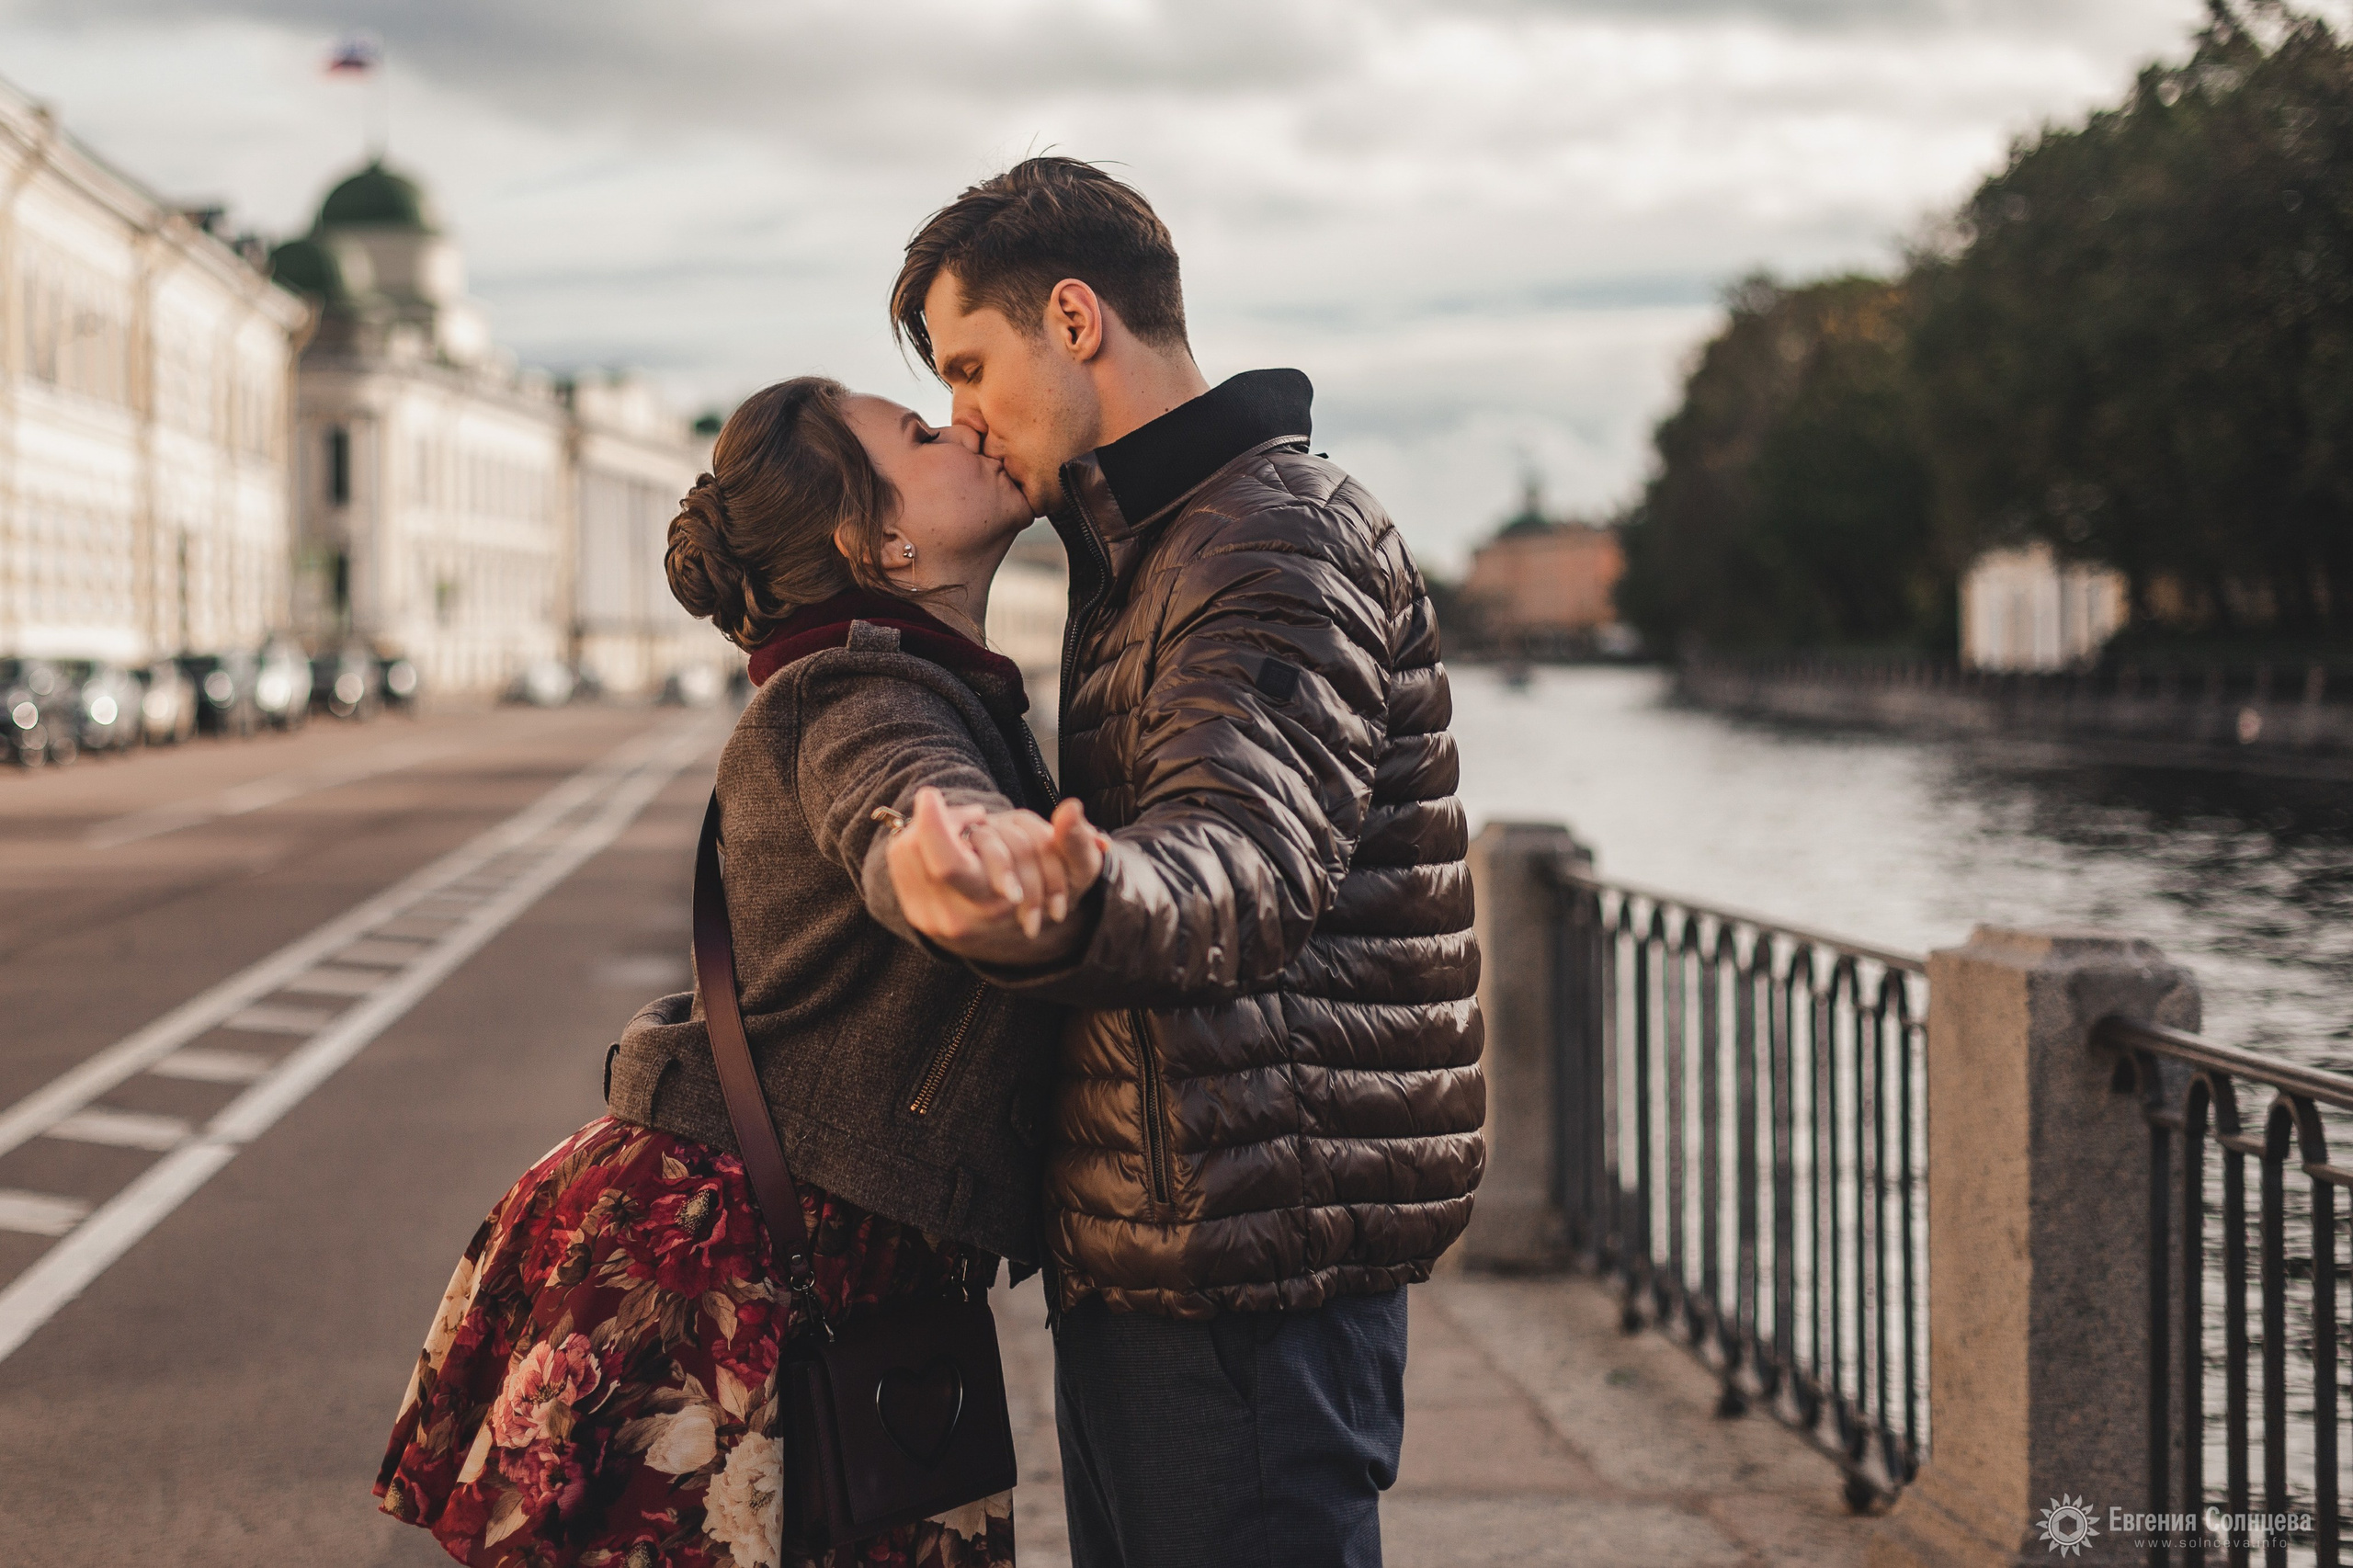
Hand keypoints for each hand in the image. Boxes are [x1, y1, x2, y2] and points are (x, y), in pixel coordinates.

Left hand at [886, 789, 1107, 961]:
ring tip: (965, 832)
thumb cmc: (1048, 898)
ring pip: (905, 852)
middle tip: (968, 813)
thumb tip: (1071, 809)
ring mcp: (928, 917)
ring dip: (927, 829)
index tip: (930, 794)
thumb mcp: (1074, 874)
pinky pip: (900, 861)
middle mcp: (953, 918)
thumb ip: (1075, 842)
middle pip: (917, 852)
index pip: (947, 865)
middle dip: (934, 820)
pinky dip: (916, 841)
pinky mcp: (913, 909)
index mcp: (993, 908)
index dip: (934, 824)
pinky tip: (946, 843)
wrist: (1018, 939)